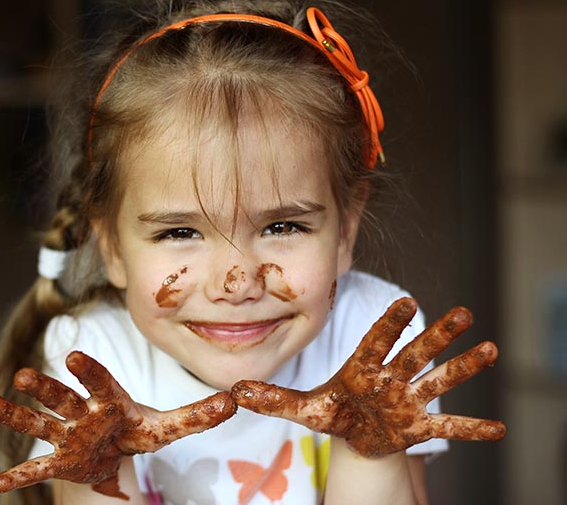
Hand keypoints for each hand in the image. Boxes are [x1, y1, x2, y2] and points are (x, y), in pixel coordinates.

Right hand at [0, 351, 235, 498]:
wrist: (116, 447)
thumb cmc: (138, 428)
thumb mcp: (169, 424)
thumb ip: (198, 413)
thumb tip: (235, 401)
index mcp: (109, 402)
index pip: (99, 382)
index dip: (88, 371)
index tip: (74, 356)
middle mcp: (83, 414)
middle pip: (62, 399)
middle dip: (45, 388)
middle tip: (23, 374)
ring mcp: (67, 437)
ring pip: (39, 424)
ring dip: (16, 415)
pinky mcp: (60, 461)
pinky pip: (36, 469)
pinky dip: (18, 478)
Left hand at [231, 297, 505, 457]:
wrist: (356, 435)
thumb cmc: (334, 412)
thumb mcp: (303, 407)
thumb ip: (272, 399)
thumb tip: (234, 392)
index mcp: (363, 367)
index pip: (378, 340)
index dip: (391, 323)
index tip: (408, 300)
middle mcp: (391, 377)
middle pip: (416, 353)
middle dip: (438, 334)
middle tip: (464, 313)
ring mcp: (408, 400)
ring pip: (439, 380)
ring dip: (464, 367)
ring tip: (489, 350)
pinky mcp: (419, 425)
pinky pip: (448, 427)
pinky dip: (471, 428)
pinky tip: (499, 428)